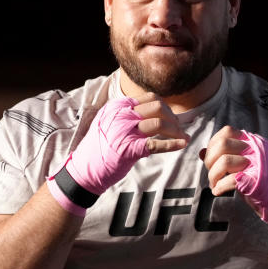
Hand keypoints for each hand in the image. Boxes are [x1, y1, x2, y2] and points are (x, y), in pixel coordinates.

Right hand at [48, 92, 188, 214]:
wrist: (85, 169)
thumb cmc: (100, 147)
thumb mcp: (110, 122)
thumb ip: (128, 114)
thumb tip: (156, 110)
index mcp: (117, 106)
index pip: (150, 98)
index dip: (166, 107)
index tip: (172, 118)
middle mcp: (121, 115)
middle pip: (158, 108)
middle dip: (173, 118)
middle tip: (178, 129)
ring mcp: (125, 132)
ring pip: (159, 123)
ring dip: (176, 130)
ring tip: (182, 137)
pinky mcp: (129, 150)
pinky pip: (156, 144)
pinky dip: (172, 144)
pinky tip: (182, 144)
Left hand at [201, 126, 267, 251]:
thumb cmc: (265, 185)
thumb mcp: (246, 166)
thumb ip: (226, 156)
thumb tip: (202, 152)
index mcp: (256, 143)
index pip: (228, 132)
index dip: (213, 144)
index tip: (212, 160)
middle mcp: (258, 150)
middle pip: (222, 145)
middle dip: (210, 160)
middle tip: (212, 174)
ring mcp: (258, 164)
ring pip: (224, 161)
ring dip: (213, 176)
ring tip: (215, 185)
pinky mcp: (257, 181)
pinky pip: (230, 180)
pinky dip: (219, 187)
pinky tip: (219, 192)